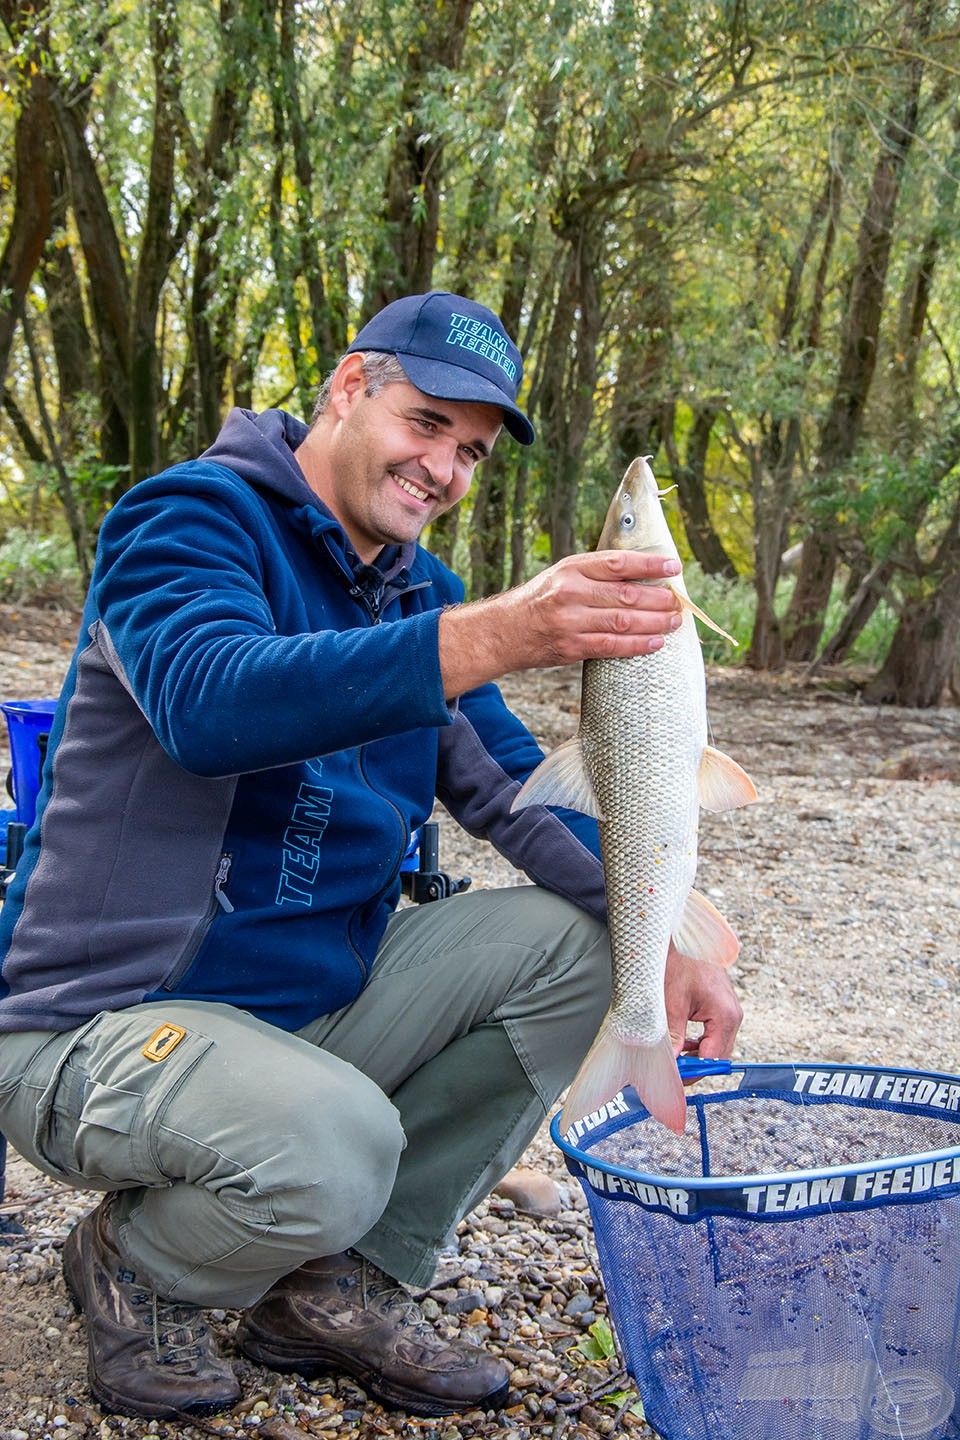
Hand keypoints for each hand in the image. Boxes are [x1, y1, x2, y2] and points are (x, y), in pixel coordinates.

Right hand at [439, 550, 682, 696]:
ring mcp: (571, 621)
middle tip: (679, 602)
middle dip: (660, 599)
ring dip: (655, 622)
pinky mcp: (571, 647)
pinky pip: (612, 646)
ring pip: (624, 621)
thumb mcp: (563, 575)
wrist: (505, 631)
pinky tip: (656, 642)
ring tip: (674, 621)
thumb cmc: (540, 600)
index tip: (673, 566)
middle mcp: (571, 592)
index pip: (618, 563)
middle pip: (627, 594)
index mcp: (572, 569)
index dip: (650, 564)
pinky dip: (638, 645)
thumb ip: (596, 574)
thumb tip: (643, 575)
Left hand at [664, 942, 742, 1063]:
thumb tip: (670, 1062)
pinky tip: (682, 1041)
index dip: (693, 1072)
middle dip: (695, 1066)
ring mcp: (729, 1011)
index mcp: (725, 1016)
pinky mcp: (721, 1007)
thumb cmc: (680, 962)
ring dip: (695, 1054)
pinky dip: (698, 1042)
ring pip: (715, 1046)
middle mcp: (733, 1015)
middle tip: (672, 1071)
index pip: (713, 1059)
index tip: (675, 1079)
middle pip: (717, 1055)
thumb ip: (673, 1036)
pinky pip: (713, 1033)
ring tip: (673, 1056)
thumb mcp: (672, 1003)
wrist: (683, 937)